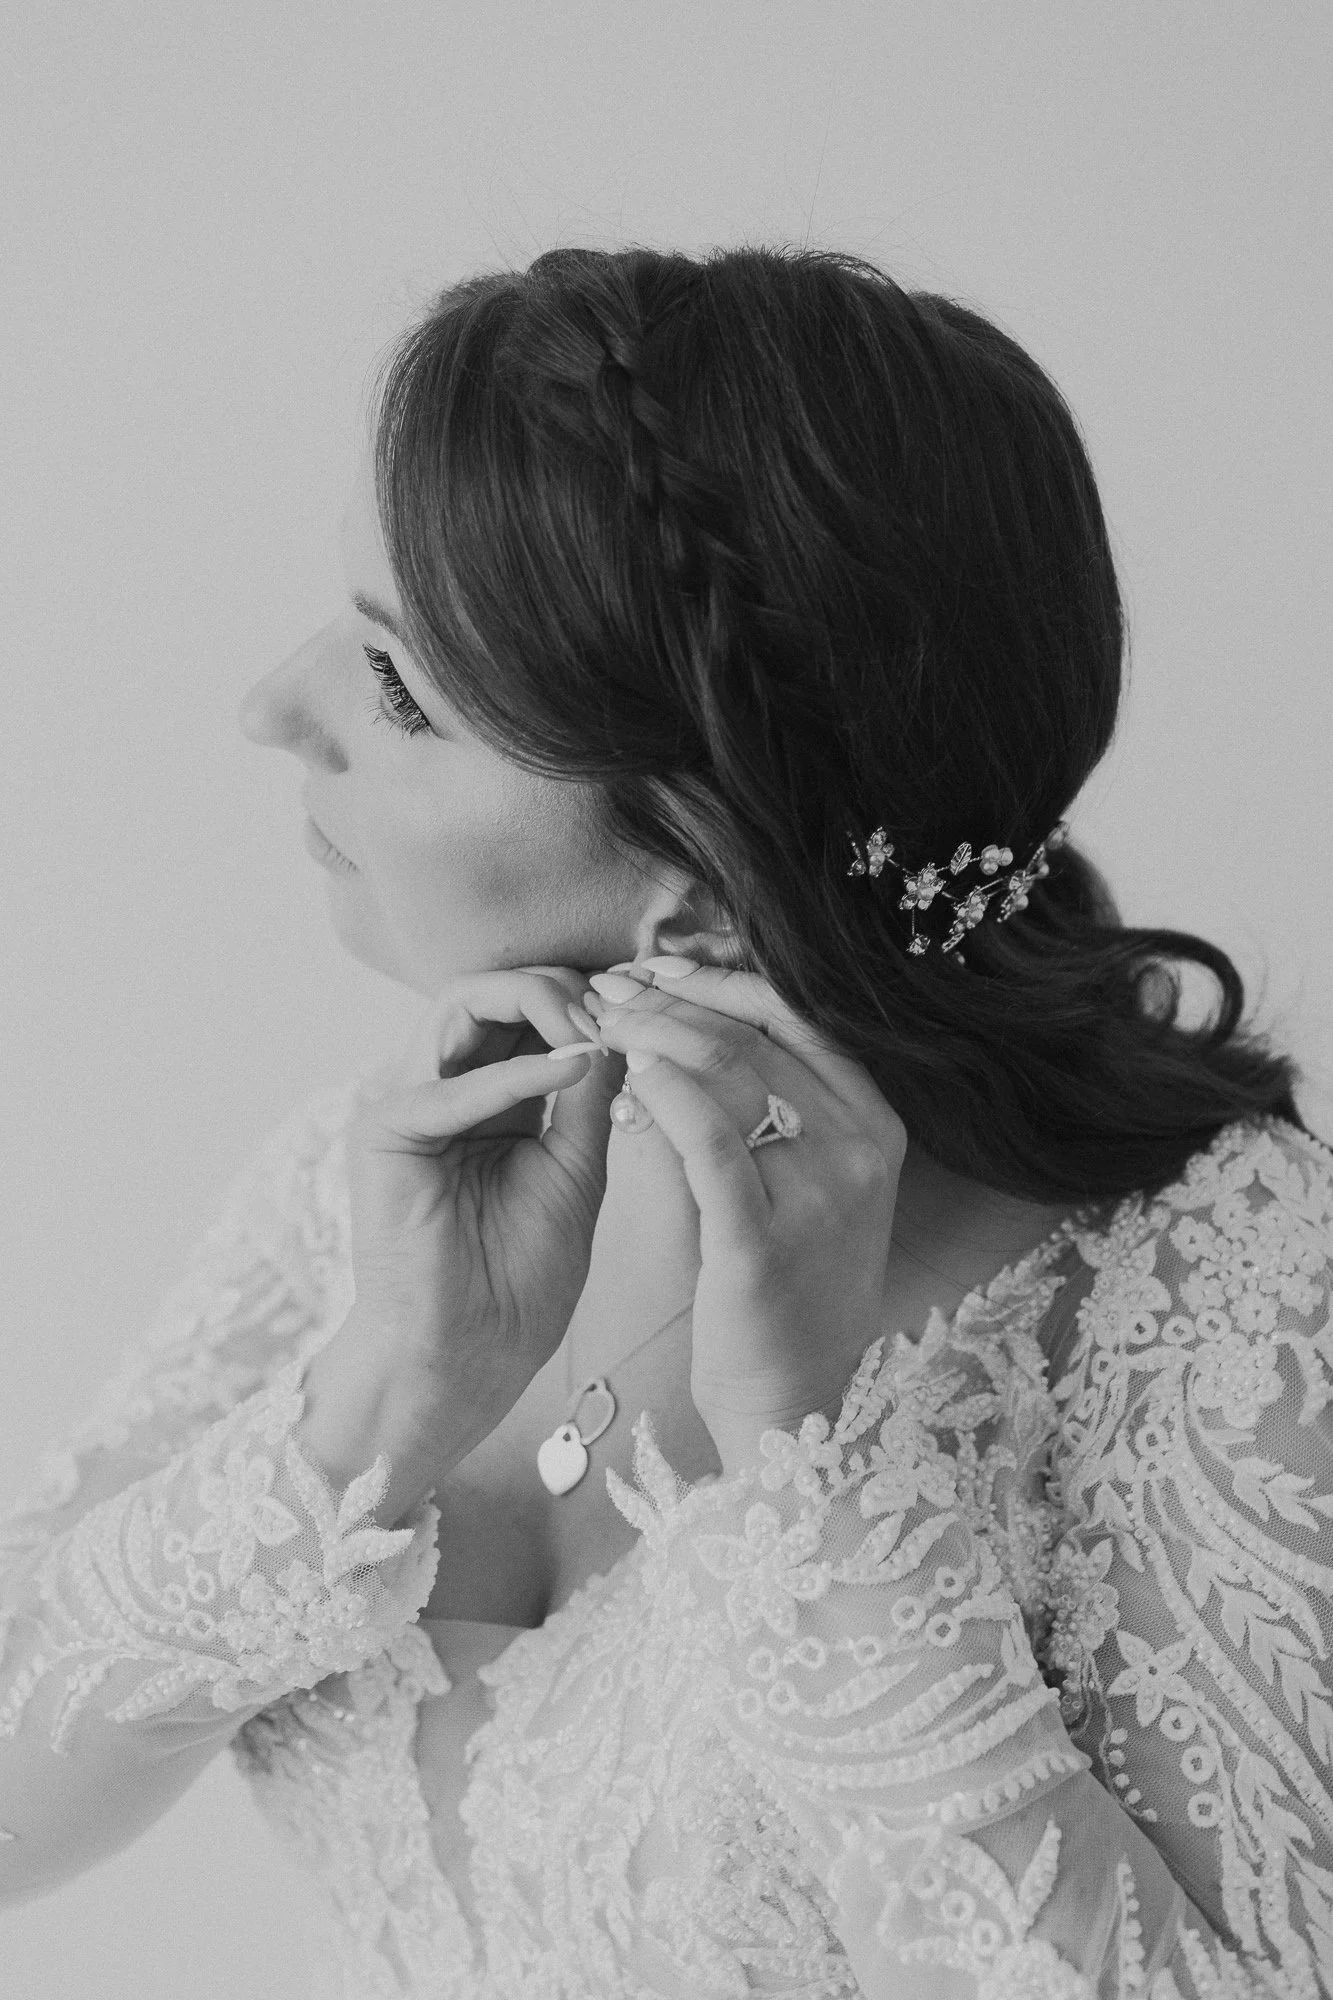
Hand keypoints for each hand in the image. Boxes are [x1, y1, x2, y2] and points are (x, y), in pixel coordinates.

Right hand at [342, 967, 627, 1462]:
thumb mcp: (575, 1169)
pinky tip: (572, 1069)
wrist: (471, 1356)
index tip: (645, 1016)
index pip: (525, 1011)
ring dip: (535, 1004)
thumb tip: (621, 1026)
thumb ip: (588, 1098)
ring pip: (458, 1003)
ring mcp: (406, 1105)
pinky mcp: (383, 1133)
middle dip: (561, 989)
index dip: (585, 1002)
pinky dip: (515, 1072)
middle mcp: (440, 1089)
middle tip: (618, 1015)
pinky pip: (448, 1085)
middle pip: (490, 991)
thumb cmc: (519, 1279)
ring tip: (593, 1034)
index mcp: (486, 1098)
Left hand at [588, 965, 906, 1473]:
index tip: (658, 970)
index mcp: (876, 1122)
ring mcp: (821, 1191)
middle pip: (757, 1034)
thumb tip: (700, 1022)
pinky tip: (627, 1071)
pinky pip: (708, 1141)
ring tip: (603, 1019)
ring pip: (729, 1072)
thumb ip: (777, 1106)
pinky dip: (664, 1092)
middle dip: (673, 998)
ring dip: (654, 1032)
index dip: (720, 982)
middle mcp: (861, 1146)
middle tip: (611, 985)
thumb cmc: (785, 1287)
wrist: (791, 1400)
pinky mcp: (763, 1238)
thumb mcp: (806, 1184)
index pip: (797, 1015)